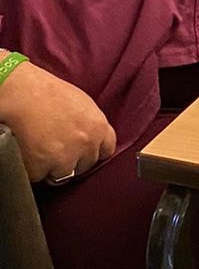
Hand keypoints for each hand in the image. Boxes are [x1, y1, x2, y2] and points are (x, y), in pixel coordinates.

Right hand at [0, 60, 115, 183]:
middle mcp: (86, 144)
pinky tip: (29, 151)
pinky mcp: (43, 167)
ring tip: (40, 148)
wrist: (22, 92)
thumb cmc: (47, 92)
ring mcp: (65, 158)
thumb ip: (90, 124)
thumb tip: (91, 138)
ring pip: (63, 174)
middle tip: (56, 148)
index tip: (83, 151)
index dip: (93, 151)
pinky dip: (33, 168)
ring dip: (52, 167)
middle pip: (85, 164)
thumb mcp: (81, 103)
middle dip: (73, 160)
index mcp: (98, 127)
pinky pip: (39, 176)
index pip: (106, 150)